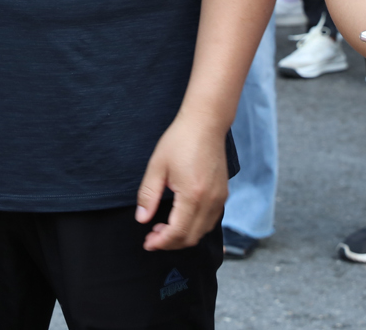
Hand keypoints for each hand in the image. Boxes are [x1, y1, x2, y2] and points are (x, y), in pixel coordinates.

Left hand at [134, 110, 227, 250]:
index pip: (178, 232)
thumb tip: (142, 219)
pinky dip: (195, 227)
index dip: (161, 242)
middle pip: (191, 237)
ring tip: (164, 228)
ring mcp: (220, 198)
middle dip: (170, 243)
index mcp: (192, 195)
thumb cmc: (180, 141)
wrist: (205, 124)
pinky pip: (210, 221)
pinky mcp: (223, 194)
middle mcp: (210, 201)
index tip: (148, 243)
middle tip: (153, 237)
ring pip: (203, 232)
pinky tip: (181, 219)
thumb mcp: (157, 167)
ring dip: (183, 236)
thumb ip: (148, 196)